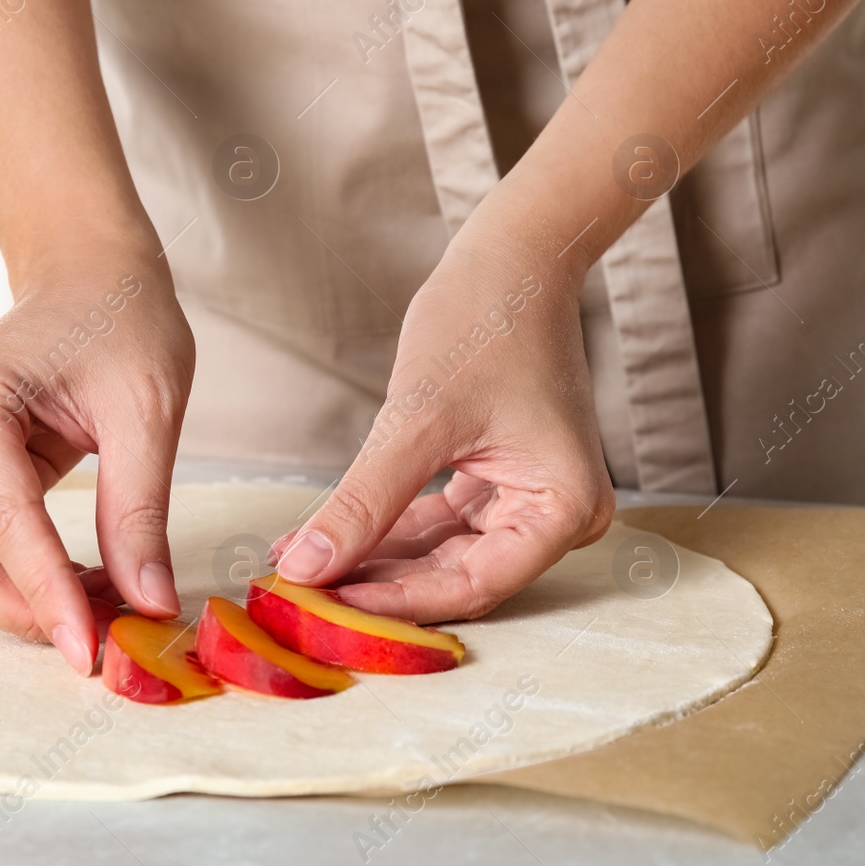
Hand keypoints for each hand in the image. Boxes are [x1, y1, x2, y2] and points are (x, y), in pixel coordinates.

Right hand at [0, 242, 193, 673]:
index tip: (88, 650)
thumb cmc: (122, 320)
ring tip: (104, 612)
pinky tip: (84, 585)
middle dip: (24, 612)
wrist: (89, 274)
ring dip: (20, 602)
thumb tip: (150, 603)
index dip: (45, 594)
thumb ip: (141, 511)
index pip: (2, 520)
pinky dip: (19, 578)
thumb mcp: (149, 411)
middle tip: (101, 646)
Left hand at [269, 223, 615, 623]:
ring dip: (374, 559)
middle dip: (378, 584)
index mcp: (564, 509)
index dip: (395, 604)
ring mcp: (532, 499)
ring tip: (300, 566)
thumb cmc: (486, 321)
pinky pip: (443, 524)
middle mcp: (560, 517)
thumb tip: (306, 568)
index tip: (324, 608)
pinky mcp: (503, 481)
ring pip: (444, 554)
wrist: (515, 257)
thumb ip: (364, 502)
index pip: (474, 586)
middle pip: (459, 577)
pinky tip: (327, 538)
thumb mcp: (417, 419)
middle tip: (300, 596)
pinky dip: (389, 529)